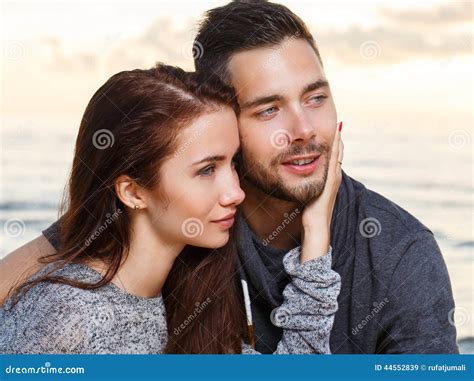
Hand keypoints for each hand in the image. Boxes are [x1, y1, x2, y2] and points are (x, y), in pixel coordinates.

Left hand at [300, 121, 343, 262]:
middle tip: (339, 123)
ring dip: (338, 141)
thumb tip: (296, 181)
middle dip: (337, 140)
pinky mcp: (331, 184)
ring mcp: (334, 181)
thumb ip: (306, 190)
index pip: (332, 159)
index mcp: (329, 182)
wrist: (316, 231)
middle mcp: (334, 179)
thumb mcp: (308, 198)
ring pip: (338, 157)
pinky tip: (335, 140)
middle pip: (338, 155)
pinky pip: (334, 163)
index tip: (332, 131)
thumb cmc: (310, 217)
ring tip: (339, 126)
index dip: (333, 146)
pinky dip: (336, 151)